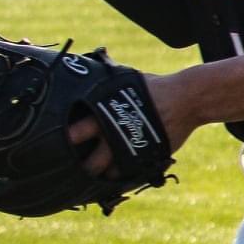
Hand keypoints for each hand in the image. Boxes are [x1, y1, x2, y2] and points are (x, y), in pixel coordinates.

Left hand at [65, 70, 199, 175]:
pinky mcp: (148, 158)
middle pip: (89, 161)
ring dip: (100, 173)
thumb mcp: (126, 81)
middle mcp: (115, 135)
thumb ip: (106, 85)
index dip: (63, 141)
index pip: (74, 133)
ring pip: (108, 172)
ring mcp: (132, 149)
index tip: (55, 145)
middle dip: (79, 167)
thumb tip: (91, 69)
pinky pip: (129, 173)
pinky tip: (116, 173)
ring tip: (96, 172)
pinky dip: (121, 174)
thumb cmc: (157, 87)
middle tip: (73, 169)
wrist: (188, 99)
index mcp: (103, 114)